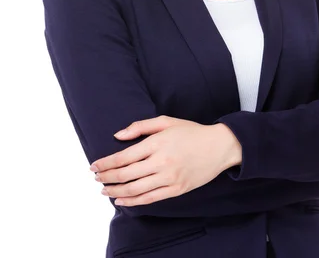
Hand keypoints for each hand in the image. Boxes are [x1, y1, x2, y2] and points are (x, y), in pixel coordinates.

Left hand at [89, 115, 240, 205]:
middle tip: (96, 178)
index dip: (106, 163)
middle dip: (107, 177)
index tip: (94, 166)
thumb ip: (141, 126)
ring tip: (105, 190)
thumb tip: (118, 135)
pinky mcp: (176, 189)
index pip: (124, 157)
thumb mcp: (167, 121)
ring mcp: (169, 178)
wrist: (219, 147)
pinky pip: (149, 199)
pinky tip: (121, 201)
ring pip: (135, 190)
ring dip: (116, 191)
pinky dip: (132, 202)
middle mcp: (161, 162)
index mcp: (157, 143)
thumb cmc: (192, 132)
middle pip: (126, 174)